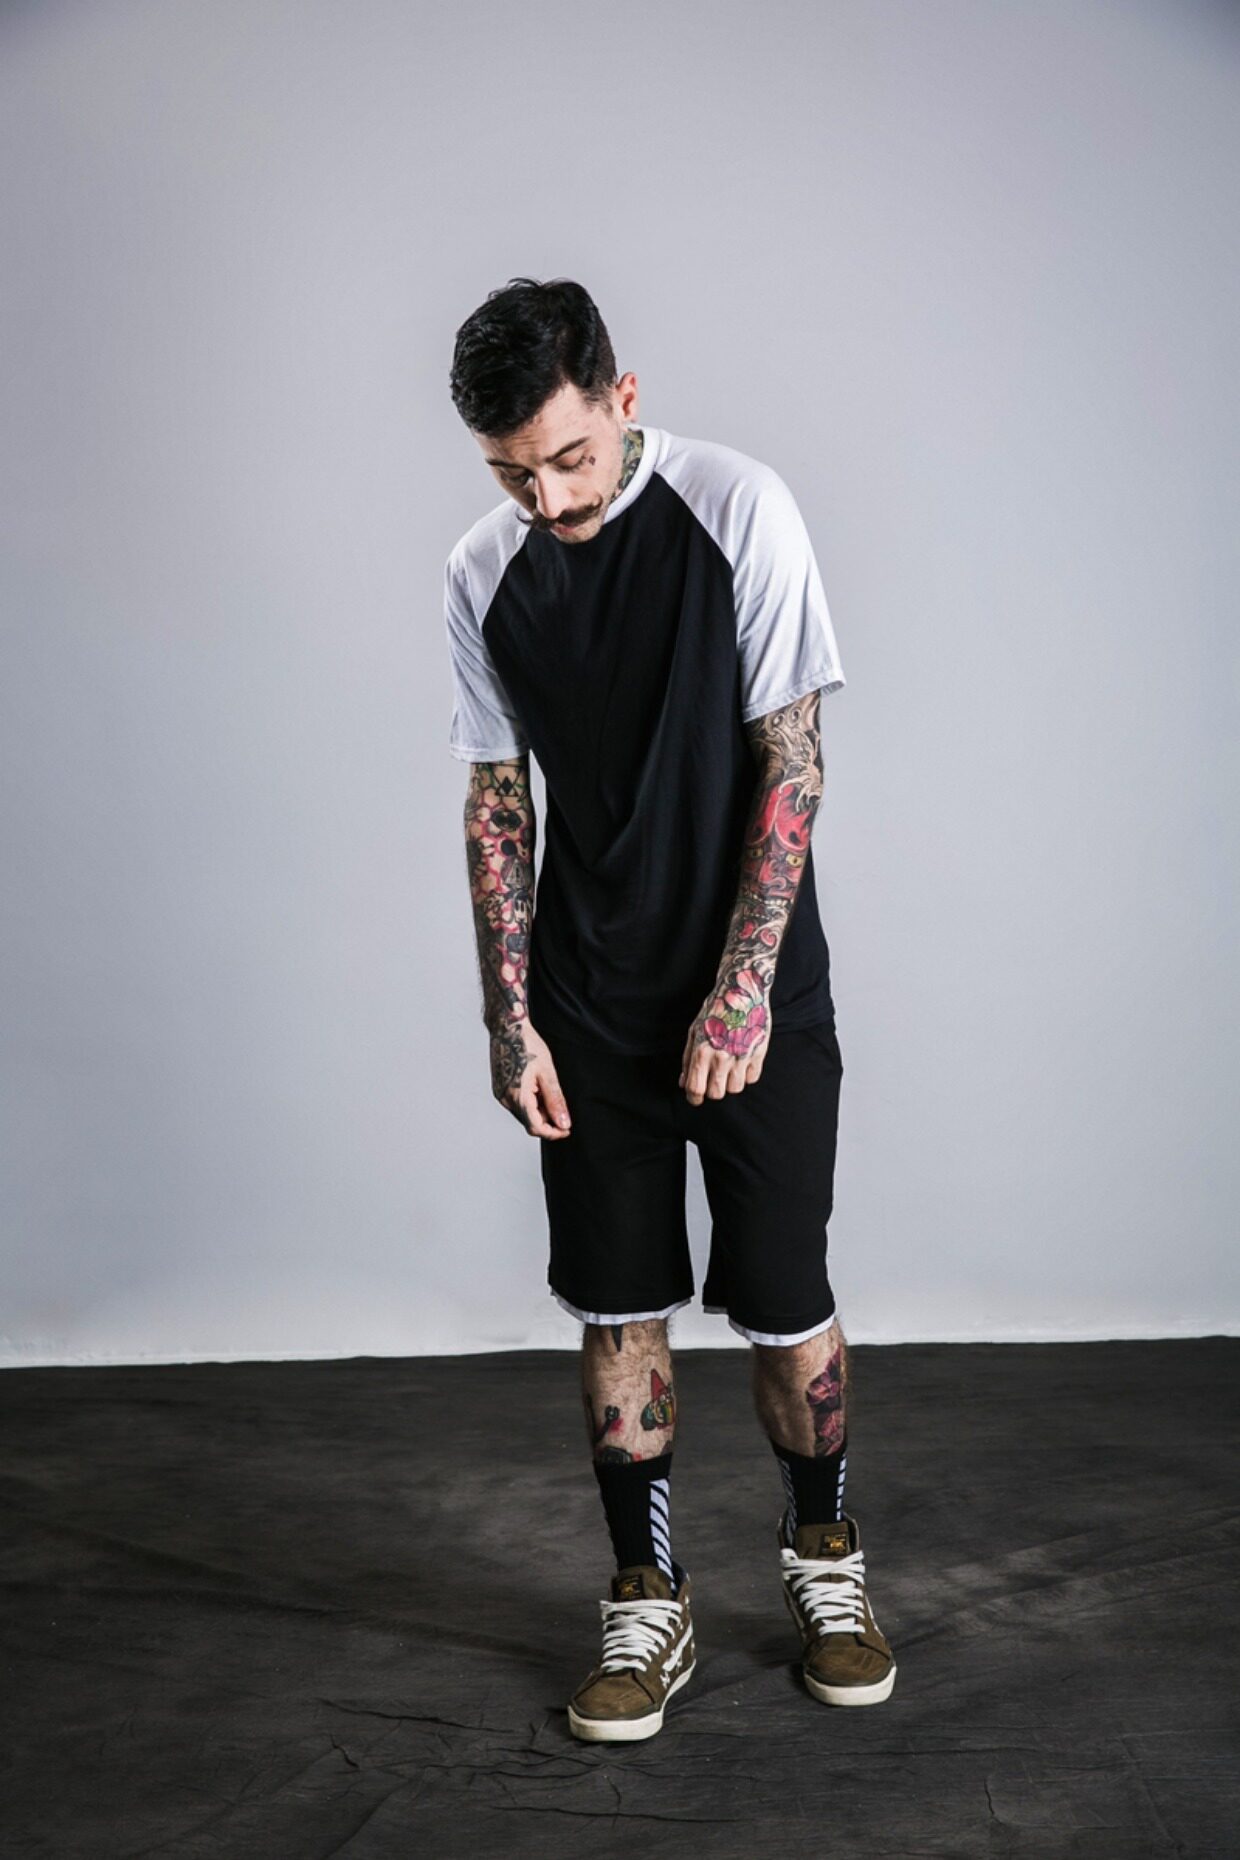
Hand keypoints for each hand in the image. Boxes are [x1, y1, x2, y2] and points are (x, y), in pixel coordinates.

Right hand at [488, 1017, 572, 1137]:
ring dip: (539, 1112)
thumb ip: (555, 1101)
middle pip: (529, 1122)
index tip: (567, 1129)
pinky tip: (538, 1088)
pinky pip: (517, 1104)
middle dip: (548, 1121)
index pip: (536, 1127)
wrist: (507, 1027)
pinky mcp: (500, 1088)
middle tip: (563, 1110)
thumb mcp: (547, 1073)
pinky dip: (530, 1103)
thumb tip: (564, 1123)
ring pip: (523, 1114)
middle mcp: (505, 1099)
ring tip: (549, 1091)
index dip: (553, 1132)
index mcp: (517, 1097)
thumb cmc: (527, 1045)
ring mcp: (500, 1094)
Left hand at [678, 993, 771, 1104]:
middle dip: (712, 1091)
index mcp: (702, 1051)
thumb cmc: (715, 1010)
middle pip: (716, 1094)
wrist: (741, 990)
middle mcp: (721, 1056)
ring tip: (728, 1068)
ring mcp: (742, 1056)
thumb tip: (683, 1083)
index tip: (695, 1098)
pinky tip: (742, 1061)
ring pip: (735, 1089)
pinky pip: (752, 1079)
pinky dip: (746, 1075)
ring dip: (730, 1083)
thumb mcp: (694, 1031)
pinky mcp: (759, 1053)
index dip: (693, 1098)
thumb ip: (687, 1060)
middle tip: (712, 1080)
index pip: (695, 1088)